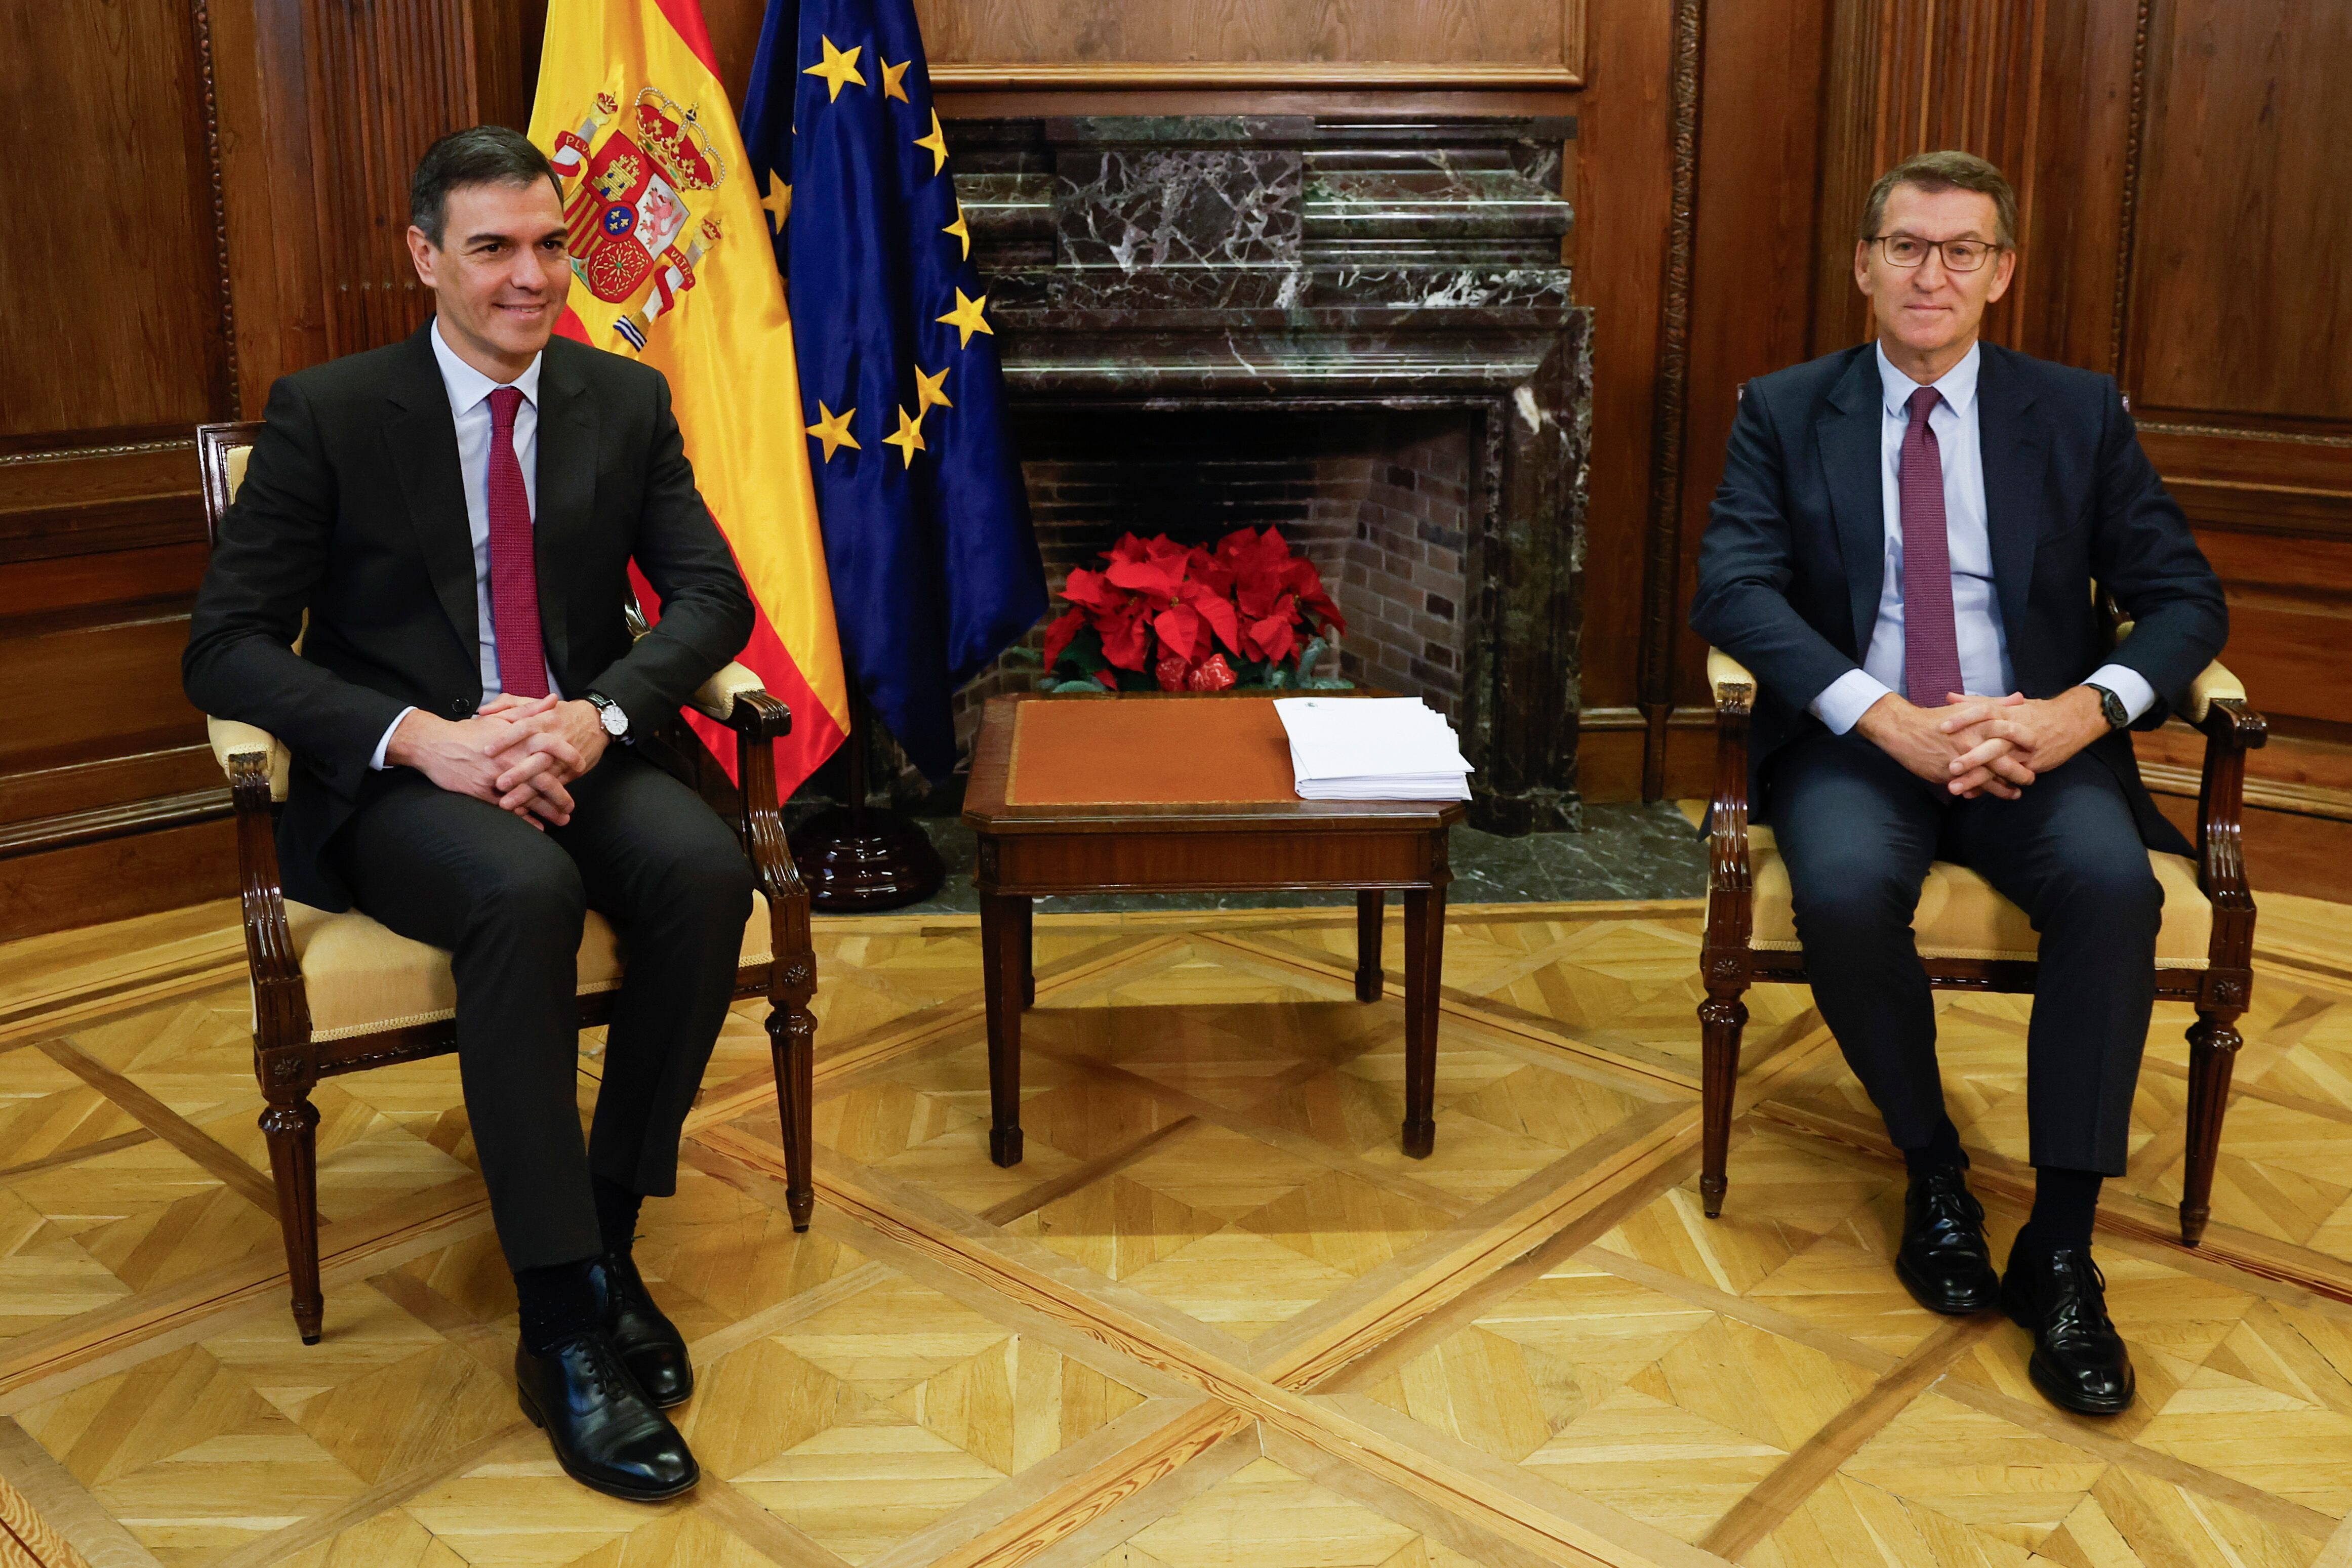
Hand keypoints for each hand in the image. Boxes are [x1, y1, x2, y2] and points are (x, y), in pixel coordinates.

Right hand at [387, 696, 575, 825]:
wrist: (434, 744)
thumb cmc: (469, 730)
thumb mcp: (500, 717)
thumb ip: (529, 710)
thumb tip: (553, 700)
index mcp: (517, 739)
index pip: (552, 746)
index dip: (569, 756)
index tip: (581, 765)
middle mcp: (510, 759)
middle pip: (544, 779)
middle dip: (562, 796)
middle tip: (572, 807)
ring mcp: (496, 777)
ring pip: (529, 797)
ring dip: (548, 811)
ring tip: (562, 820)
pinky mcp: (483, 792)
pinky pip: (508, 808)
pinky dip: (524, 819)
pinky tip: (537, 827)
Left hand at [489, 697, 608, 801]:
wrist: (598, 722)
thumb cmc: (563, 714)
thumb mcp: (537, 702)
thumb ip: (509, 704)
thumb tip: (484, 712)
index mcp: (545, 720)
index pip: (524, 728)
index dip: (506, 739)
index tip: (487, 750)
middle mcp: (555, 740)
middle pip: (537, 758)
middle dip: (519, 773)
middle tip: (499, 784)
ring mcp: (564, 759)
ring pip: (546, 778)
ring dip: (527, 793)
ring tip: (508, 803)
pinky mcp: (571, 772)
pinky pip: (556, 788)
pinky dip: (541, 800)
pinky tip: (525, 808)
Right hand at [1855, 691, 2032, 799]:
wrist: (1905, 730)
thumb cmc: (1938, 717)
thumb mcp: (1969, 707)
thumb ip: (1997, 704)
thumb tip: (2020, 699)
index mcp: (1980, 724)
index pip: (2012, 733)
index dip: (2027, 741)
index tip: (2037, 748)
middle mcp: (1973, 742)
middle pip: (2005, 762)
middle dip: (2021, 773)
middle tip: (2032, 778)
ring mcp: (1961, 760)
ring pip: (1990, 779)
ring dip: (2005, 789)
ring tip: (2016, 793)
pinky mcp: (1949, 773)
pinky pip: (1970, 786)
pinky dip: (1981, 792)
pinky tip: (1989, 795)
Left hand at [1939, 687, 2109, 782]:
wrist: (2071, 722)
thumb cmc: (2033, 712)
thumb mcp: (2007, 704)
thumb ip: (1976, 702)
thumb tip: (1950, 696)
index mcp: (2007, 713)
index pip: (1984, 712)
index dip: (1963, 719)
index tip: (1942, 727)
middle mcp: (2014, 733)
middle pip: (1992, 745)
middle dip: (1972, 758)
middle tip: (1950, 767)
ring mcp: (2023, 752)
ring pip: (1999, 767)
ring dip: (1977, 779)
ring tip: (1954, 788)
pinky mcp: (2030, 766)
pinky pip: (2008, 779)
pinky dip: (1990, 788)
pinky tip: (1971, 795)